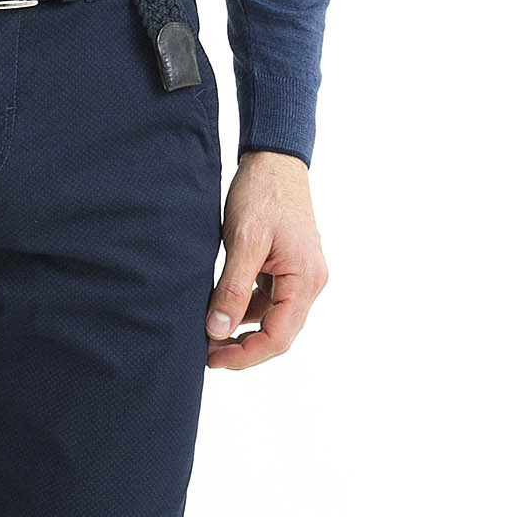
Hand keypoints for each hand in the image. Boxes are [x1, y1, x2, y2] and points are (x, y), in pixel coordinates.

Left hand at [205, 149, 327, 369]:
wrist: (274, 159)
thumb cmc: (263, 193)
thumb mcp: (243, 241)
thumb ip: (232, 289)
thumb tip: (218, 331)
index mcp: (306, 279)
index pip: (279, 337)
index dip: (245, 355)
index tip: (213, 358)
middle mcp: (310, 282)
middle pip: (279, 333)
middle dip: (243, 347)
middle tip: (206, 351)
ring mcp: (300, 276)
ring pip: (272, 319)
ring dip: (242, 329)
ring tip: (208, 330)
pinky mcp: (288, 268)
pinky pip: (268, 300)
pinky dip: (244, 308)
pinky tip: (221, 305)